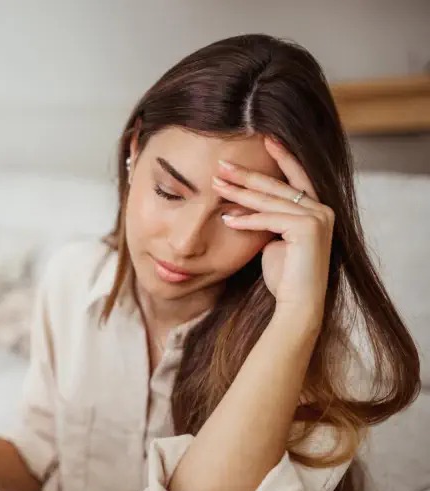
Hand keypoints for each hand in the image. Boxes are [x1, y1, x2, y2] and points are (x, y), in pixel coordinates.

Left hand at [212, 137, 333, 333]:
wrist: (298, 304)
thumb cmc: (284, 277)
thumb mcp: (274, 240)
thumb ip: (269, 220)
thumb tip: (244, 208)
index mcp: (318, 210)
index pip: (296, 177)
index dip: (281, 156)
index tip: (263, 139)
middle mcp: (323, 210)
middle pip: (278, 186)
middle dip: (247, 174)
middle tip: (222, 164)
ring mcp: (318, 219)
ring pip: (271, 201)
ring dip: (240, 192)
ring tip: (216, 184)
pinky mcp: (308, 230)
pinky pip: (269, 220)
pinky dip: (247, 220)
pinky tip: (227, 218)